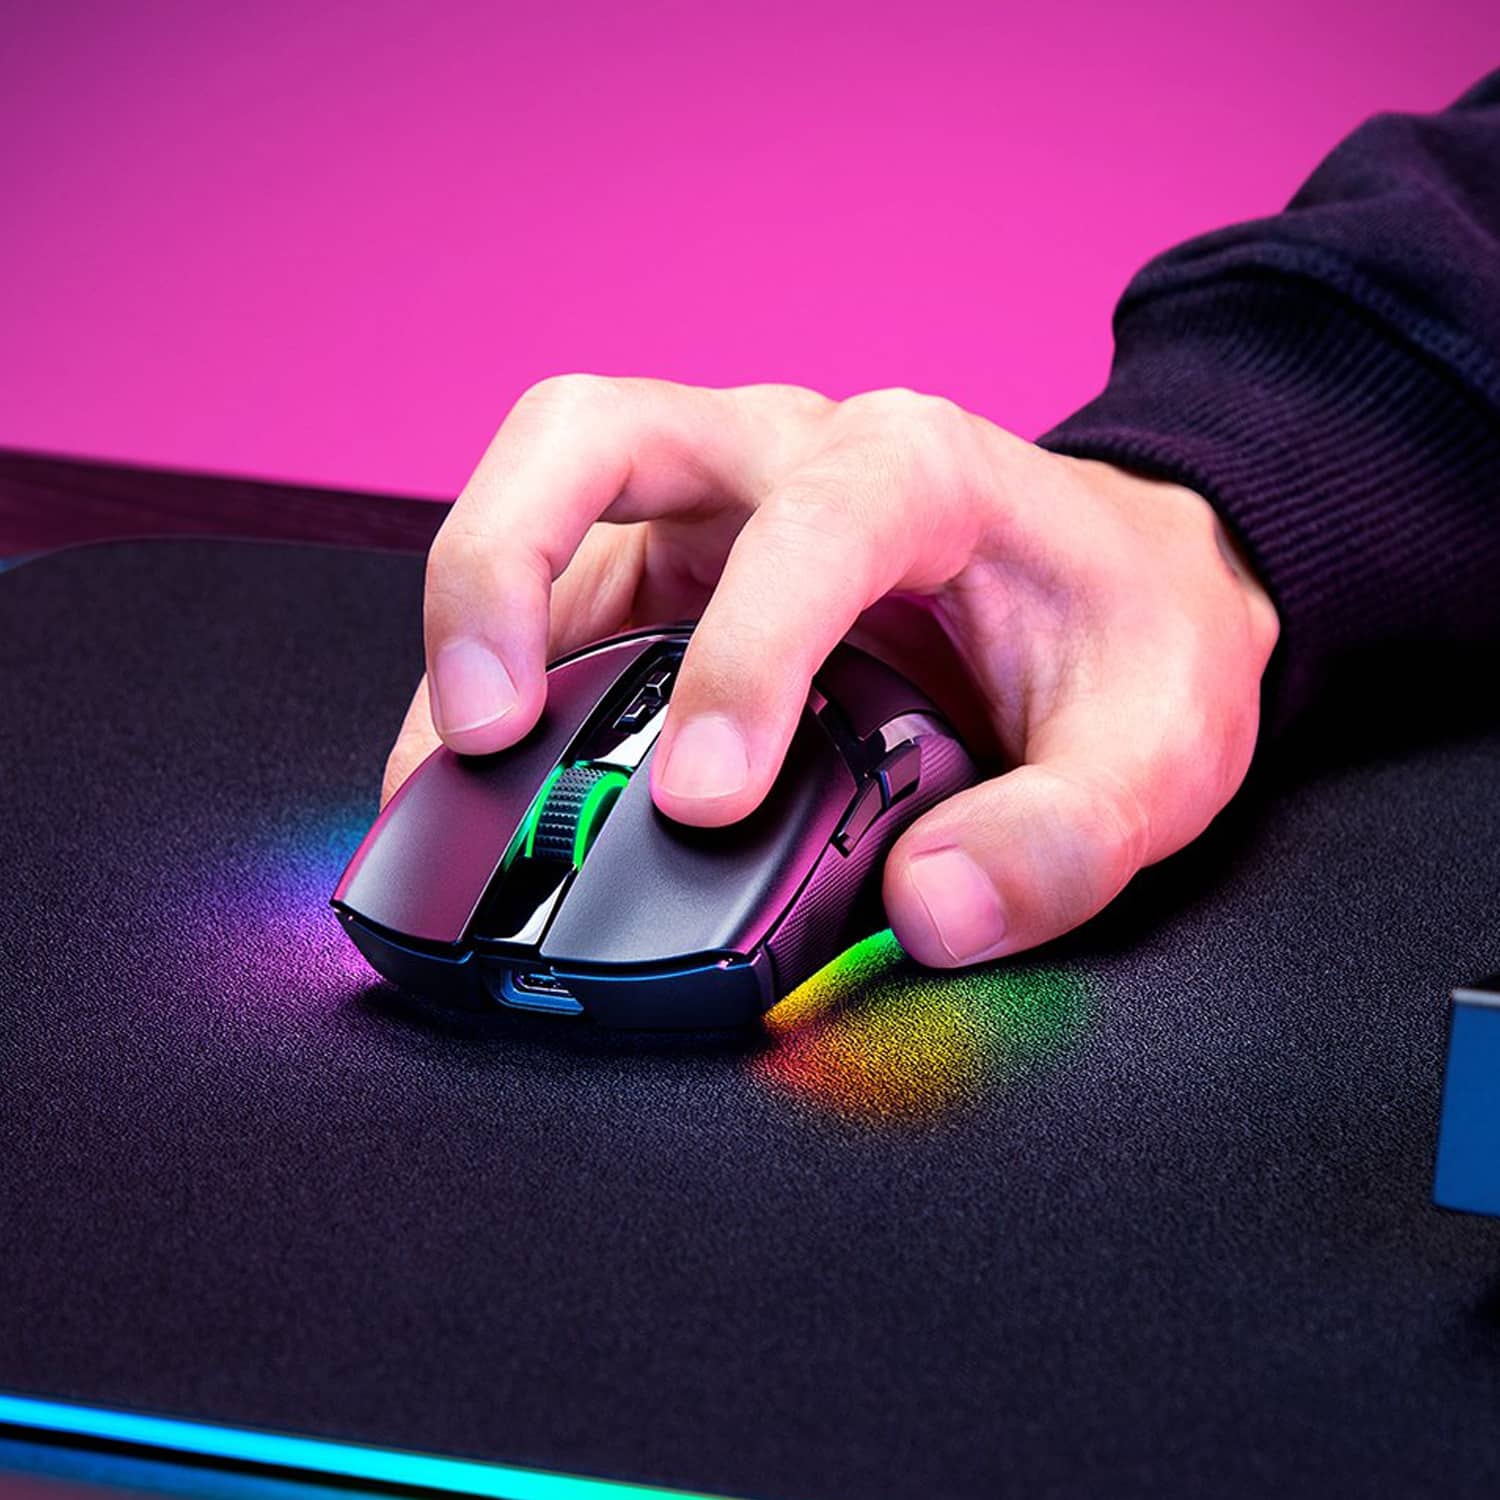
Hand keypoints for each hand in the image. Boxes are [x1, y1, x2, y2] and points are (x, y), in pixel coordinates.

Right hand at [385, 376, 1278, 966]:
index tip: (702, 802)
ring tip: (445, 783)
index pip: (805, 525)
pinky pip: (557, 594)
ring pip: (541, 505)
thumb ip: (1065, 840)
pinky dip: (499, 675)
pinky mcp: (674, 572)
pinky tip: (489, 773)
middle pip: (590, 438)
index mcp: (918, 471)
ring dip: (470, 633)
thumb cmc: (1132, 641)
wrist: (1124, 590)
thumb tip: (931, 913)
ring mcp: (716, 506)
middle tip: (486, 725)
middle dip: (501, 566)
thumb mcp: (1156, 752)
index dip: (739, 659)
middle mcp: (790, 458)